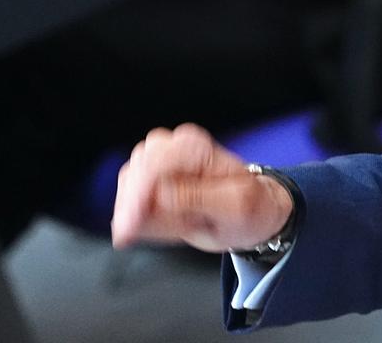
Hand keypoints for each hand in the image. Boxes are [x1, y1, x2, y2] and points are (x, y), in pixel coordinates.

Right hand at [111, 124, 293, 251]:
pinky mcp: (152, 180)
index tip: (128, 227)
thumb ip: (198, 198)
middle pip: (136, 171)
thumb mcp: (235, 206)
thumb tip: (161, 195)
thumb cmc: (251, 207)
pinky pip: (130, 197)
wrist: (253, 214)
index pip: (154, 162)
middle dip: (136, 206)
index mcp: (195, 148)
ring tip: (175, 228)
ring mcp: (160, 162)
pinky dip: (137, 216)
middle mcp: (174, 147)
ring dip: (138, 212)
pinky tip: (161, 227)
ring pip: (129, 183)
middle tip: (153, 233)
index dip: (138, 195)